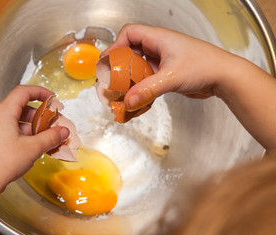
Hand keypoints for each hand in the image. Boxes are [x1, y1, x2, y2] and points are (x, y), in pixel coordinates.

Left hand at [0, 85, 69, 192]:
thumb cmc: (0, 164)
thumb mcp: (32, 149)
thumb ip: (51, 137)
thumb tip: (62, 132)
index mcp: (2, 111)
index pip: (23, 91)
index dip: (40, 92)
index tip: (51, 98)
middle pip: (18, 106)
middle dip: (37, 115)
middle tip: (50, 124)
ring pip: (11, 118)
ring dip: (28, 125)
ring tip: (40, 138)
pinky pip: (3, 127)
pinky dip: (17, 132)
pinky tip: (27, 145)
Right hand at [103, 24, 275, 152]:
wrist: (225, 77)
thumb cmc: (205, 66)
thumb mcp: (171, 78)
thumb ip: (147, 90)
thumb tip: (128, 101)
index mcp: (158, 38)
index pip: (129, 33)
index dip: (116, 45)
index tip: (107, 61)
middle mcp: (159, 46)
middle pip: (130, 50)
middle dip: (119, 64)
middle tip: (111, 78)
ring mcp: (163, 60)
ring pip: (138, 65)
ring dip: (129, 77)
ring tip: (121, 90)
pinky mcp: (166, 73)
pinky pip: (147, 77)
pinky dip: (140, 86)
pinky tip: (137, 97)